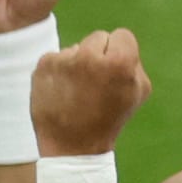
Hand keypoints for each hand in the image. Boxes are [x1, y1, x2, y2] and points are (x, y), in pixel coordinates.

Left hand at [31, 29, 152, 156]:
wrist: (72, 147)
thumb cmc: (109, 119)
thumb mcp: (138, 92)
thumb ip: (133, 62)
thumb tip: (116, 44)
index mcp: (119, 62)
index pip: (122, 35)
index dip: (120, 53)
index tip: (114, 72)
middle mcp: (90, 55)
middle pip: (98, 37)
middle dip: (99, 55)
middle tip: (95, 83)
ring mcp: (64, 60)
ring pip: (76, 48)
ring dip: (77, 63)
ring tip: (77, 91)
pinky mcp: (43, 66)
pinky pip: (56, 58)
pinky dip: (58, 72)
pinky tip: (61, 92)